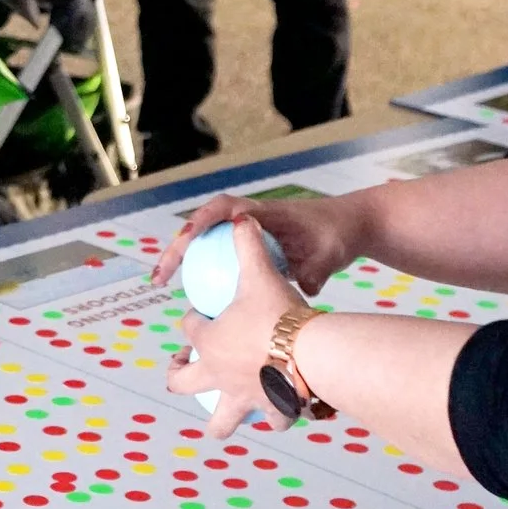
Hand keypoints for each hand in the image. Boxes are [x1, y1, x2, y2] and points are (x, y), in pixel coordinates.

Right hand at [155, 189, 361, 298]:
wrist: (347, 226)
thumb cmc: (337, 235)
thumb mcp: (329, 254)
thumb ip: (314, 271)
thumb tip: (302, 290)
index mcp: (262, 212)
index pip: (224, 208)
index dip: (201, 220)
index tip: (187, 237)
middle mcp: (246, 218)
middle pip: (201, 228)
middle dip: (176, 248)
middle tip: (159, 276)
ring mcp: (244, 233)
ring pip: (204, 242)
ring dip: (181, 258)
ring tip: (161, 282)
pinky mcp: (248, 247)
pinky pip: (217, 257)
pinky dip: (202, 272)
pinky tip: (196, 300)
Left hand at [163, 212, 308, 437]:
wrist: (314, 354)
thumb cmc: (281, 314)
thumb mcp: (261, 274)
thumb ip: (248, 245)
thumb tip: (241, 217)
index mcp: (208, 342)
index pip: (188, 330)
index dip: (192, 320)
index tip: (200, 315)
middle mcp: (218, 374)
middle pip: (183, 382)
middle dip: (179, 375)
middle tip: (184, 367)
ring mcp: (243, 398)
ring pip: (220, 421)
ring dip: (219, 422)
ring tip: (220, 420)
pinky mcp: (272, 412)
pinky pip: (271, 422)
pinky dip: (273, 421)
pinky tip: (277, 417)